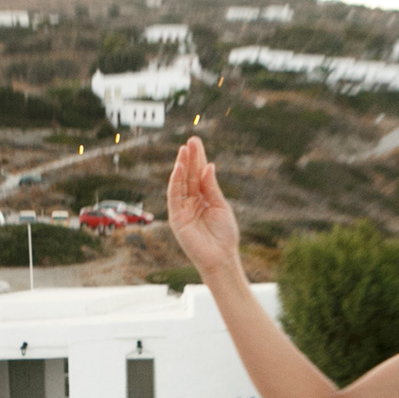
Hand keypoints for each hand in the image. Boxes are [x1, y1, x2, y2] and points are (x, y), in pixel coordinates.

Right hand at [167, 137, 241, 275]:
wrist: (221, 257)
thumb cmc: (224, 235)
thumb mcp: (221, 206)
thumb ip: (211, 187)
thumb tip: (208, 166)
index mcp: (204, 199)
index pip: (199, 175)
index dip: (198, 159)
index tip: (197, 143)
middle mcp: (191, 202)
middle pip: (189, 176)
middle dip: (190, 159)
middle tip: (191, 141)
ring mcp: (183, 210)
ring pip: (180, 184)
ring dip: (181, 167)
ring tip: (184, 150)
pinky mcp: (176, 218)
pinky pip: (174, 197)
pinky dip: (175, 182)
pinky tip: (179, 169)